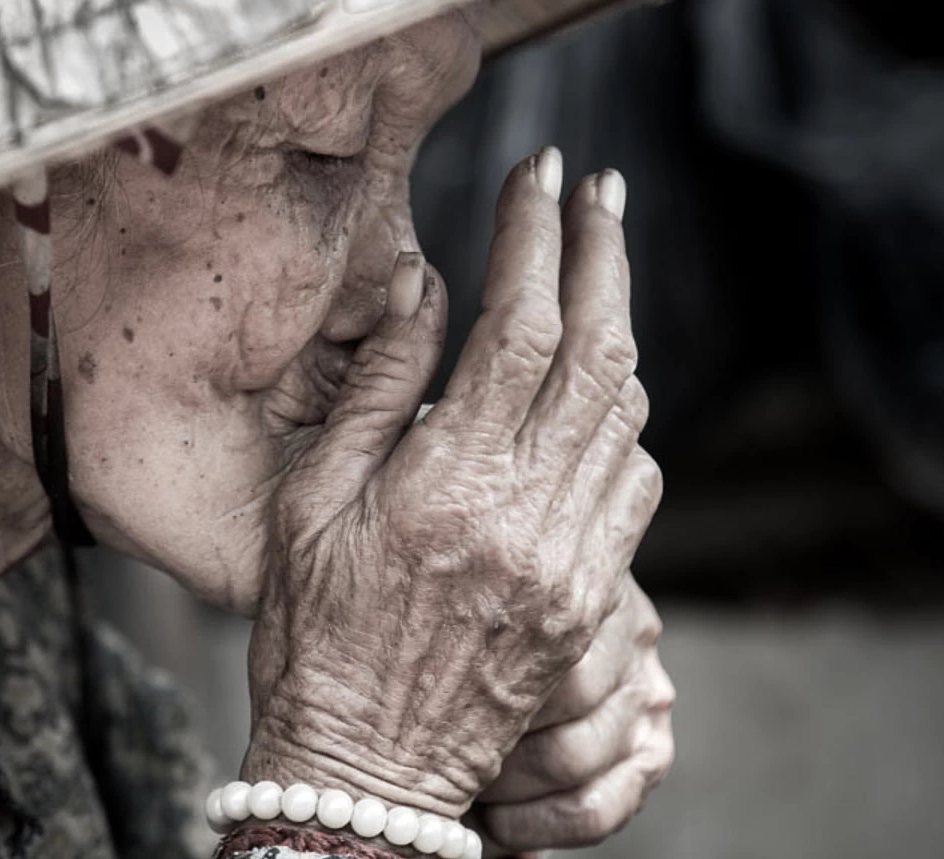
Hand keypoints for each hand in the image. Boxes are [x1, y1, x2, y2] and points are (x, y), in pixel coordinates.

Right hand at [242, 150, 662, 821]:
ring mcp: (571, 563)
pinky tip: (601, 387)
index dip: (534, 236)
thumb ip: (375, 390)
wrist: (366, 770)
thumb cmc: (309, 636)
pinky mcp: (591, 600)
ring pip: (628, 411)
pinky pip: (636, 485)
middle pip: (596, 351)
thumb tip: (423, 285)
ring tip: (601, 266)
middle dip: (603, 252)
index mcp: (445, 485)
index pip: (517, 326)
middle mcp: (525, 518)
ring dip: (620, 324)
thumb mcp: (307, 504)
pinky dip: (626, 418)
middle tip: (599, 189)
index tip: (538, 172)